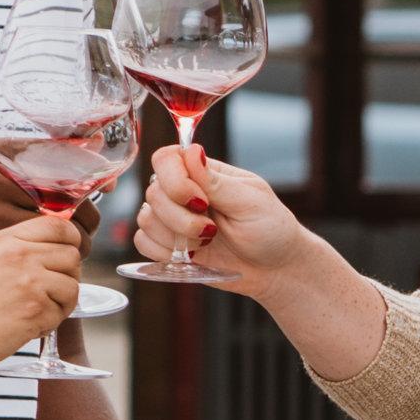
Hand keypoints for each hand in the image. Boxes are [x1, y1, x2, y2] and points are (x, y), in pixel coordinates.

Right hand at [0, 211, 87, 375]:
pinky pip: (63, 312)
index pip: (58, 225)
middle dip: (66, 275)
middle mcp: (18, 255)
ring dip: (60, 301)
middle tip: (47, 292)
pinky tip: (26, 326)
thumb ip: (13, 248)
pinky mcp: (37, 309)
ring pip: (73, 284)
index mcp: (3, 239)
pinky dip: (50, 322)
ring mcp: (30, 281)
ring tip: (34, 311)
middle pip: (71, 254)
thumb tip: (52, 246)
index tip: (66, 254)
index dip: (70, 241)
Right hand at [138, 144, 317, 286]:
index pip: (166, 159)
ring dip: (176, 238)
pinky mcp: (168, 245)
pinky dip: (164, 252)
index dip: (174, 181)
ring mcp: (174, 219)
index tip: (201, 201)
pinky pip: (143, 243)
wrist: (276, 270)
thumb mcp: (251, 202)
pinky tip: (191, 255)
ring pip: (145, 219)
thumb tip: (192, 150)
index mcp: (204, 173)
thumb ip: (216, 181)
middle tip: (212, 230)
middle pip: (153, 192)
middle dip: (181, 218)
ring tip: (206, 242)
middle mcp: (183, 192)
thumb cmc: (271, 229)